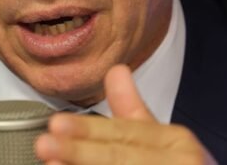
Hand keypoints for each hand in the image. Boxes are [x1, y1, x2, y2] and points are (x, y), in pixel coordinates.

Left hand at [35, 65, 216, 164]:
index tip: (56, 125)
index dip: (89, 130)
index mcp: (178, 142)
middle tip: (45, 145)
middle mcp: (181, 163)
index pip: (126, 134)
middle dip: (80, 152)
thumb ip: (134, 110)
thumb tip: (115, 70)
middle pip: (121, 158)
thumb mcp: (164, 139)